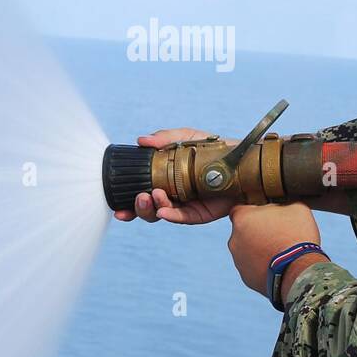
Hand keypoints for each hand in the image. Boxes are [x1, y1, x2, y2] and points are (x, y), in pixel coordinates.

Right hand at [113, 128, 236, 224]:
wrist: (240, 160)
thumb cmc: (213, 149)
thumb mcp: (187, 138)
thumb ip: (165, 138)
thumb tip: (141, 140)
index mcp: (164, 179)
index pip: (141, 192)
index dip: (127, 200)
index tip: (116, 204)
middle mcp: (171, 195)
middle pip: (147, 208)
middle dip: (139, 206)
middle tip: (141, 196)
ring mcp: (184, 206)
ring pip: (161, 214)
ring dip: (153, 208)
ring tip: (156, 196)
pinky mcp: (199, 213)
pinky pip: (182, 218)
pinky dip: (170, 215)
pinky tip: (163, 211)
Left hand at [226, 202, 321, 295]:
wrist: (299, 272)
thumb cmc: (297, 235)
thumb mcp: (296, 208)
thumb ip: (281, 205)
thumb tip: (280, 209)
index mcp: (242, 218)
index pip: (241, 209)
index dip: (255, 212)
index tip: (268, 217)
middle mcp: (234, 239)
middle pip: (243, 231)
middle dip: (257, 232)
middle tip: (277, 235)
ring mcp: (239, 261)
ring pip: (247, 250)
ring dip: (259, 250)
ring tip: (280, 253)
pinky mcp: (246, 278)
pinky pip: (253, 268)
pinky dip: (263, 266)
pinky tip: (278, 266)